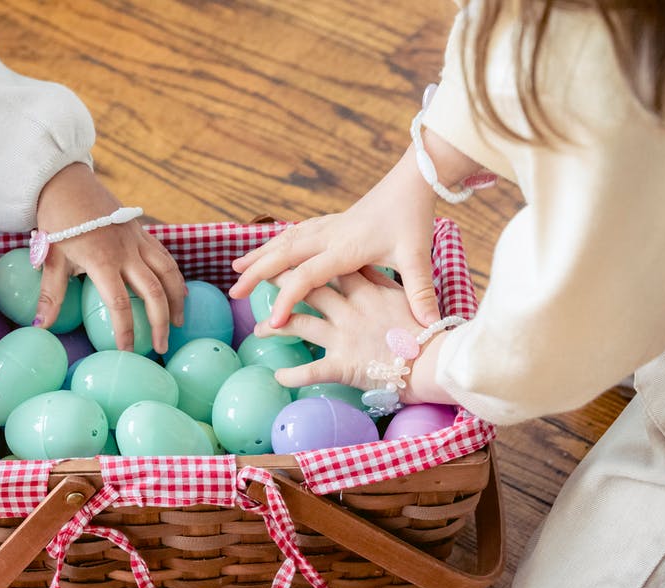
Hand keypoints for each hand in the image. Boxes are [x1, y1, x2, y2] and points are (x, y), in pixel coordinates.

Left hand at [35, 163, 184, 353]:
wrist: (66, 181)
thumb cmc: (57, 220)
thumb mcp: (51, 257)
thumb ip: (51, 294)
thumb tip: (42, 326)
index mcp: (102, 260)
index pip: (120, 304)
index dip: (126, 331)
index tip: (128, 351)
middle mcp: (127, 251)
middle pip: (154, 292)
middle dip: (160, 322)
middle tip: (161, 347)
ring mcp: (138, 239)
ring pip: (168, 272)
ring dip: (177, 300)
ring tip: (179, 323)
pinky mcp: (142, 230)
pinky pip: (165, 256)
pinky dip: (175, 276)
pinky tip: (178, 291)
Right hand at [230, 146, 439, 327]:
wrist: (412, 181)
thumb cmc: (413, 219)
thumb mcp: (418, 258)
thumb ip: (419, 293)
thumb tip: (431, 327)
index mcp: (346, 248)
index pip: (308, 276)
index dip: (288, 299)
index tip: (272, 321)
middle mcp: (330, 236)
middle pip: (283, 255)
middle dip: (256, 274)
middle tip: (233, 292)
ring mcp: (327, 226)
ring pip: (284, 240)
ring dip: (259, 254)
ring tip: (235, 267)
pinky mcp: (330, 221)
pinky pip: (294, 232)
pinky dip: (275, 241)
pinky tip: (267, 247)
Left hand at [254, 267, 432, 399]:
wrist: (436, 362)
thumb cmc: (423, 331)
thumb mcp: (403, 297)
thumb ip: (381, 283)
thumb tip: (366, 267)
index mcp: (366, 291)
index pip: (331, 268)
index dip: (306, 261)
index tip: (286, 256)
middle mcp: (350, 310)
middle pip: (308, 289)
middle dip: (280, 283)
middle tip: (259, 280)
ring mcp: (344, 336)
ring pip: (299, 325)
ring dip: (275, 328)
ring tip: (257, 332)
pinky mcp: (344, 364)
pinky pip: (311, 370)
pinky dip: (292, 375)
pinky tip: (278, 376)